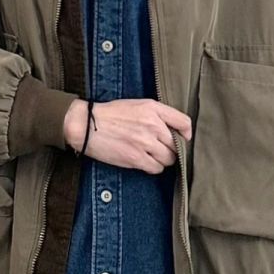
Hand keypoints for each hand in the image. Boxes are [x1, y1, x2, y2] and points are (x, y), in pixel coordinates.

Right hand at [63, 97, 191, 170]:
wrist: (86, 125)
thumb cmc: (110, 115)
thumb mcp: (136, 105)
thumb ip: (156, 114)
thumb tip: (174, 130)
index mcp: (153, 109)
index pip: (184, 122)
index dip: (186, 134)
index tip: (184, 139)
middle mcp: (152, 125)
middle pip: (177, 145)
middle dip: (172, 149)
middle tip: (162, 149)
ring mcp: (145, 143)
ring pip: (169, 159)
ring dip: (163, 160)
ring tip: (151, 156)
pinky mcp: (136, 158)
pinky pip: (156, 168)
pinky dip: (153, 167)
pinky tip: (144, 162)